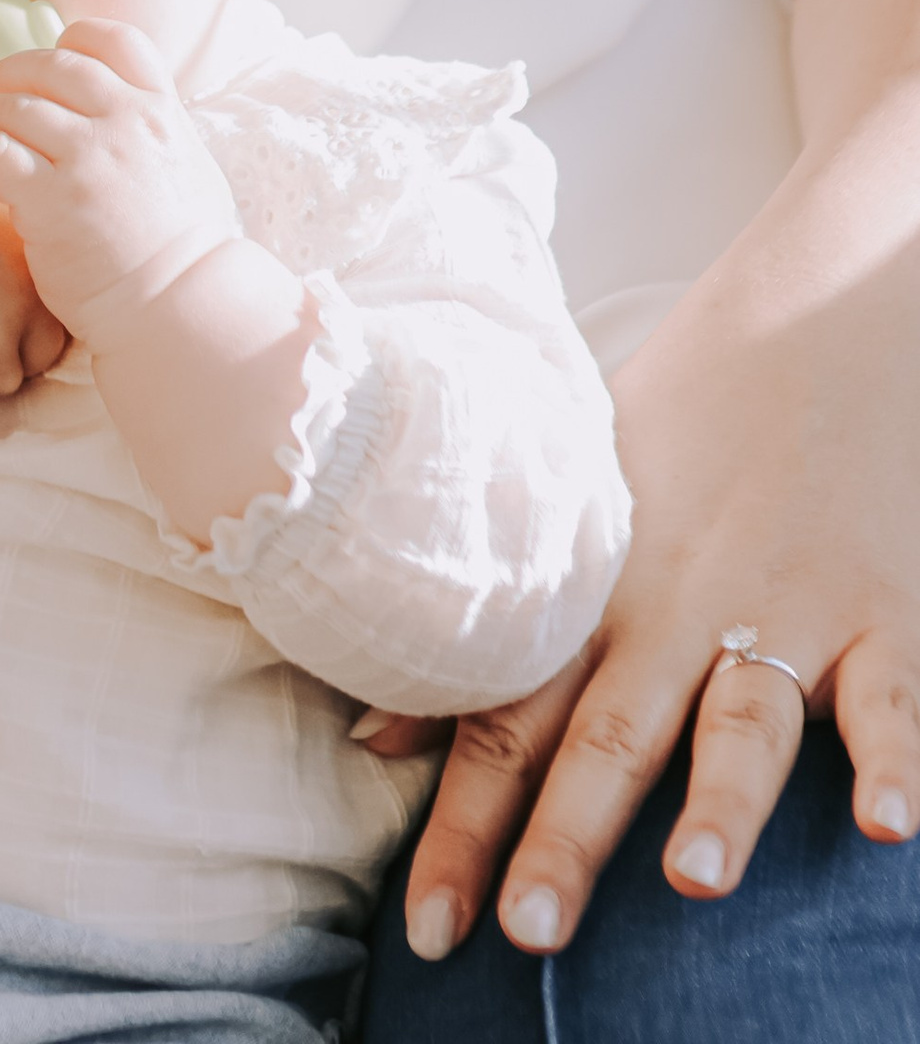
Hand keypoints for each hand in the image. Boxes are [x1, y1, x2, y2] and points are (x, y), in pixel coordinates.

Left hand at [0, 23, 238, 341]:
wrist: (184, 309)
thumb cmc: (188, 255)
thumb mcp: (190, 169)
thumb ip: (151, 135)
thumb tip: (123, 117)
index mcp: (161, 110)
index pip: (113, 40)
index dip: (71, 44)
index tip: (47, 65)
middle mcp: (125, 121)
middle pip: (51, 65)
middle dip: (11, 74)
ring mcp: (87, 157)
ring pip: (14, 103)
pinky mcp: (50, 199)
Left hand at [389, 209, 919, 963]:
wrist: (817, 307)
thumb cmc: (691, 408)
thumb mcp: (574, 498)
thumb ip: (492, 630)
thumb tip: (374, 736)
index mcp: (599, 587)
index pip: (509, 720)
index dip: (464, 824)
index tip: (427, 926)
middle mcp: (680, 606)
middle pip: (610, 739)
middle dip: (565, 840)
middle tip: (526, 935)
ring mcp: (785, 607)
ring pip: (744, 721)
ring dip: (721, 802)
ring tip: (694, 881)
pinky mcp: (881, 605)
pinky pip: (893, 696)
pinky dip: (894, 759)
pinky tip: (888, 826)